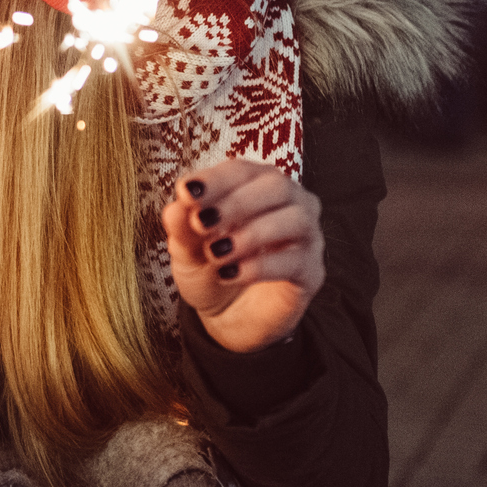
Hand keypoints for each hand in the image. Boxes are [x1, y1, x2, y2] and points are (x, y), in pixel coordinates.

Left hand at [163, 159, 324, 354]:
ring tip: (217, 252)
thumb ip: (182, 229)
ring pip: (295, 219)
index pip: (241, 170)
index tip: (187, 192)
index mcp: (254, 185)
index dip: (215, 180)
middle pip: (276, 186)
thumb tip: (175, 208)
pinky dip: (261, 266)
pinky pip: (296, 260)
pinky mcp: (312, 271)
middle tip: (202, 223)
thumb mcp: (186, 250)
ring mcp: (306, 236)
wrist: (226, 315)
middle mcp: (288, 202)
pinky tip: (230, 274)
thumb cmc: (209, 268)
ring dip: (252, 233)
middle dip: (236, 203)